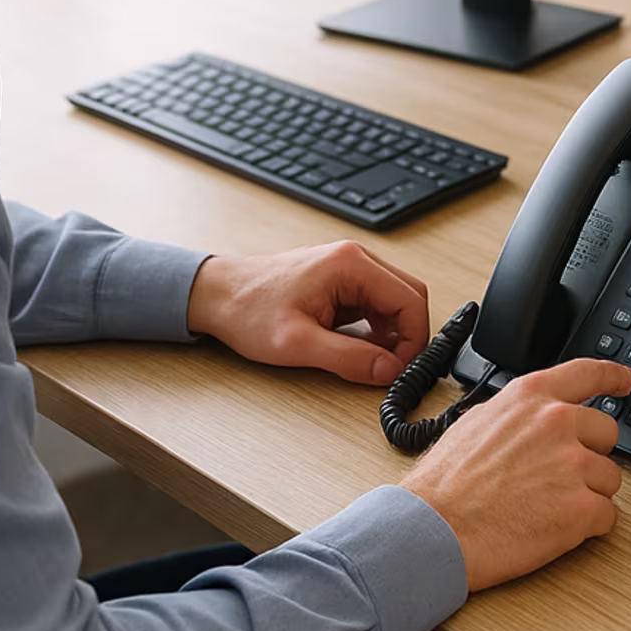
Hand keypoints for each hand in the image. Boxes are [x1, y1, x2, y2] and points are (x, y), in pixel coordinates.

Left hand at [186, 241, 430, 386]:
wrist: (217, 295)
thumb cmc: (247, 310)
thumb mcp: (297, 343)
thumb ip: (349, 358)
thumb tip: (388, 371)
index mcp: (351, 264)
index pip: (410, 299)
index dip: (414, 340)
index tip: (400, 369)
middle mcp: (355, 259)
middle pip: (409, 296)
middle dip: (408, 336)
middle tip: (392, 369)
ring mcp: (349, 268)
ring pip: (395, 301)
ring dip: (393, 334)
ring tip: (372, 362)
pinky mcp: (341, 281)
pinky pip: (376, 304)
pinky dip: (377, 329)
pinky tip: (360, 349)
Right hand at [401, 358, 630, 591]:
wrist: (432, 529)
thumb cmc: (445, 483)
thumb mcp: (477, 421)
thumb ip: (518, 413)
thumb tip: (536, 416)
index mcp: (531, 397)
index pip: (587, 374)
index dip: (613, 377)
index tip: (627, 380)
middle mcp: (557, 423)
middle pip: (606, 433)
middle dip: (588, 454)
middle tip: (556, 476)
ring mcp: (573, 465)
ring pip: (609, 479)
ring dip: (586, 493)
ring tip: (544, 505)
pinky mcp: (581, 510)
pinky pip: (607, 516)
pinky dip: (587, 526)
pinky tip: (553, 527)